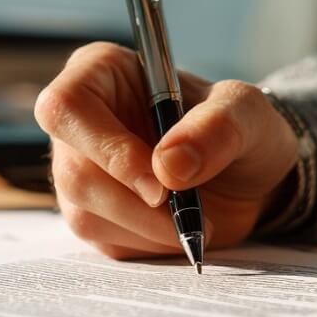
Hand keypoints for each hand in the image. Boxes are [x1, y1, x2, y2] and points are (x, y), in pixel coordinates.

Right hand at [34, 42, 299, 259]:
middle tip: (188, 213)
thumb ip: (218, 127)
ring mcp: (76, 170)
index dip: (107, 149)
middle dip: (134, 203)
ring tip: (195, 219)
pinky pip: (102, 240)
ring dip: (146, 228)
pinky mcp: (89, 213)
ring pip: (84, 213)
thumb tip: (169, 165)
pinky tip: (176, 226)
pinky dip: (148, 243)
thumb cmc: (239, 129)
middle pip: (74, 172)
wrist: (246, 177)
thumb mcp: (248, 113)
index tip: (160, 183)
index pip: (68, 107)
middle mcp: (78, 122)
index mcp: (100, 73)